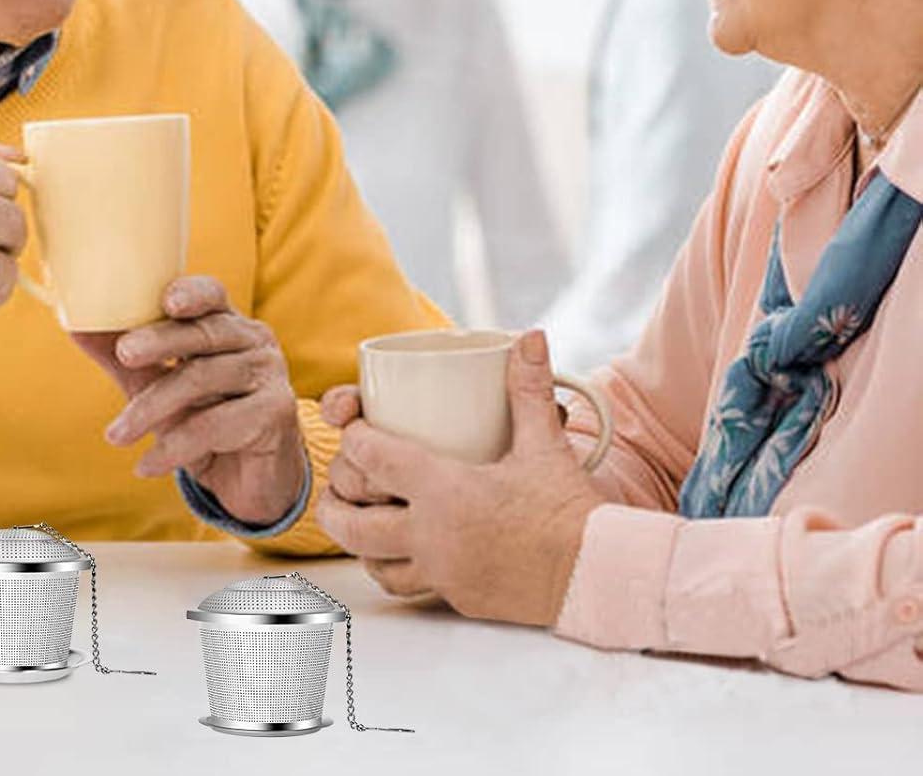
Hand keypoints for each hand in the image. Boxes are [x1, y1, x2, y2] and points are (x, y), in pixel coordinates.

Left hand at [78, 276, 306, 527]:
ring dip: (153, 408)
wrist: (250, 479)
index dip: (191, 292)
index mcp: (226, 323)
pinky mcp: (276, 412)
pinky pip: (218, 424)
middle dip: (160, 341)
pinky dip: (177, 445)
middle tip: (124, 353)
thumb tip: (76, 325)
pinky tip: (147, 464)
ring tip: (116, 434)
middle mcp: (254, 340)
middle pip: (204, 332)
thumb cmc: (204, 419)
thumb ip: (124, 358)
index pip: (212, 294)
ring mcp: (269, 374)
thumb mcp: (159, 386)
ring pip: (204, 379)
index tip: (165, 300)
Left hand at [315, 331, 601, 625]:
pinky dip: (395, 568)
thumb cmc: (571, 511)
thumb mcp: (545, 444)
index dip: (352, 436)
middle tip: (337, 484)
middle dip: (334, 501)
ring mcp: (444, 573)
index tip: (354, 424)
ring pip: (375, 562)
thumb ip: (528, 388)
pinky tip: (401, 553)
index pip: (371, 458)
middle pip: (354, 522)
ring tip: (361, 520)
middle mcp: (433, 536)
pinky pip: (410, 586)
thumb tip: (528, 337)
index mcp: (444, 492)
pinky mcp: (459, 598)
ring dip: (361, 541)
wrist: (601, 577)